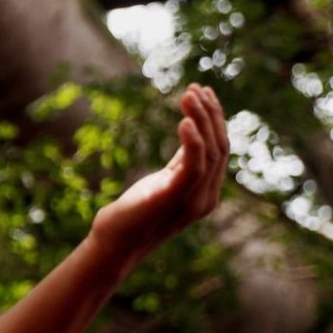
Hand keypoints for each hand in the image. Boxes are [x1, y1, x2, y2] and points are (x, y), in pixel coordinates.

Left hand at [90, 84, 228, 264]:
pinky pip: (193, 166)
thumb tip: (191, 133)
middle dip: (210, 114)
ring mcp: (193, 201)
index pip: (220, 150)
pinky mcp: (173, 199)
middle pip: (220, 147)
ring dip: (201, 119)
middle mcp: (206, 197)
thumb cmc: (133, 214)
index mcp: (205, 192)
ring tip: (188, 94)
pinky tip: (183, 121)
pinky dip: (192, 141)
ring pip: (210, 152)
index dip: (215, 120)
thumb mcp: (162, 181)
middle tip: (194, 88)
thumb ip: (182, 162)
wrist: (112, 245)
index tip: (202, 93)